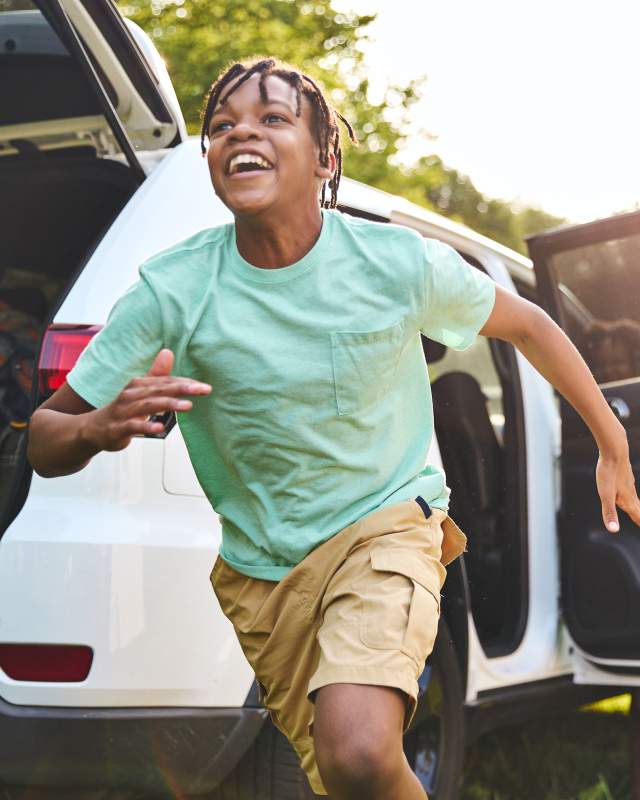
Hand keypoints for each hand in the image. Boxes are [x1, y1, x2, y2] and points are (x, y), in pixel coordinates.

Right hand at [84, 349, 210, 451]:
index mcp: (138, 385)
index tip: (205, 387)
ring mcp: (123, 411)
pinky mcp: (117, 428)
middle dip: (182, 389)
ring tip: (188, 406)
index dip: (185, 383)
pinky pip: (132, 426)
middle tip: (203, 390)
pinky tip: (160, 428)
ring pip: (147, 406)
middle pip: (159, 390)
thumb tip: (168, 352)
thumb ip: (157, 375)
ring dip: (168, 405)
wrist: (93, 429)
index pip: (165, 382)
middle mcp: (131, 395)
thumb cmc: (123, 409)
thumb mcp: (140, 391)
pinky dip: (146, 426)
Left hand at [596, 440, 639, 532]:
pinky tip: (627, 490)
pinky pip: (629, 487)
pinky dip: (631, 494)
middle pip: (637, 507)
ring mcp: (628, 482)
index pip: (637, 515)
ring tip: (636, 510)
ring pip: (634, 497)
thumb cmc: (609, 473)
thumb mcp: (605, 495)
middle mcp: (630, 492)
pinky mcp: (624, 474)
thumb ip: (609, 513)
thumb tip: (613, 530)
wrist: (614, 451)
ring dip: (637, 506)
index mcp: (627, 499)